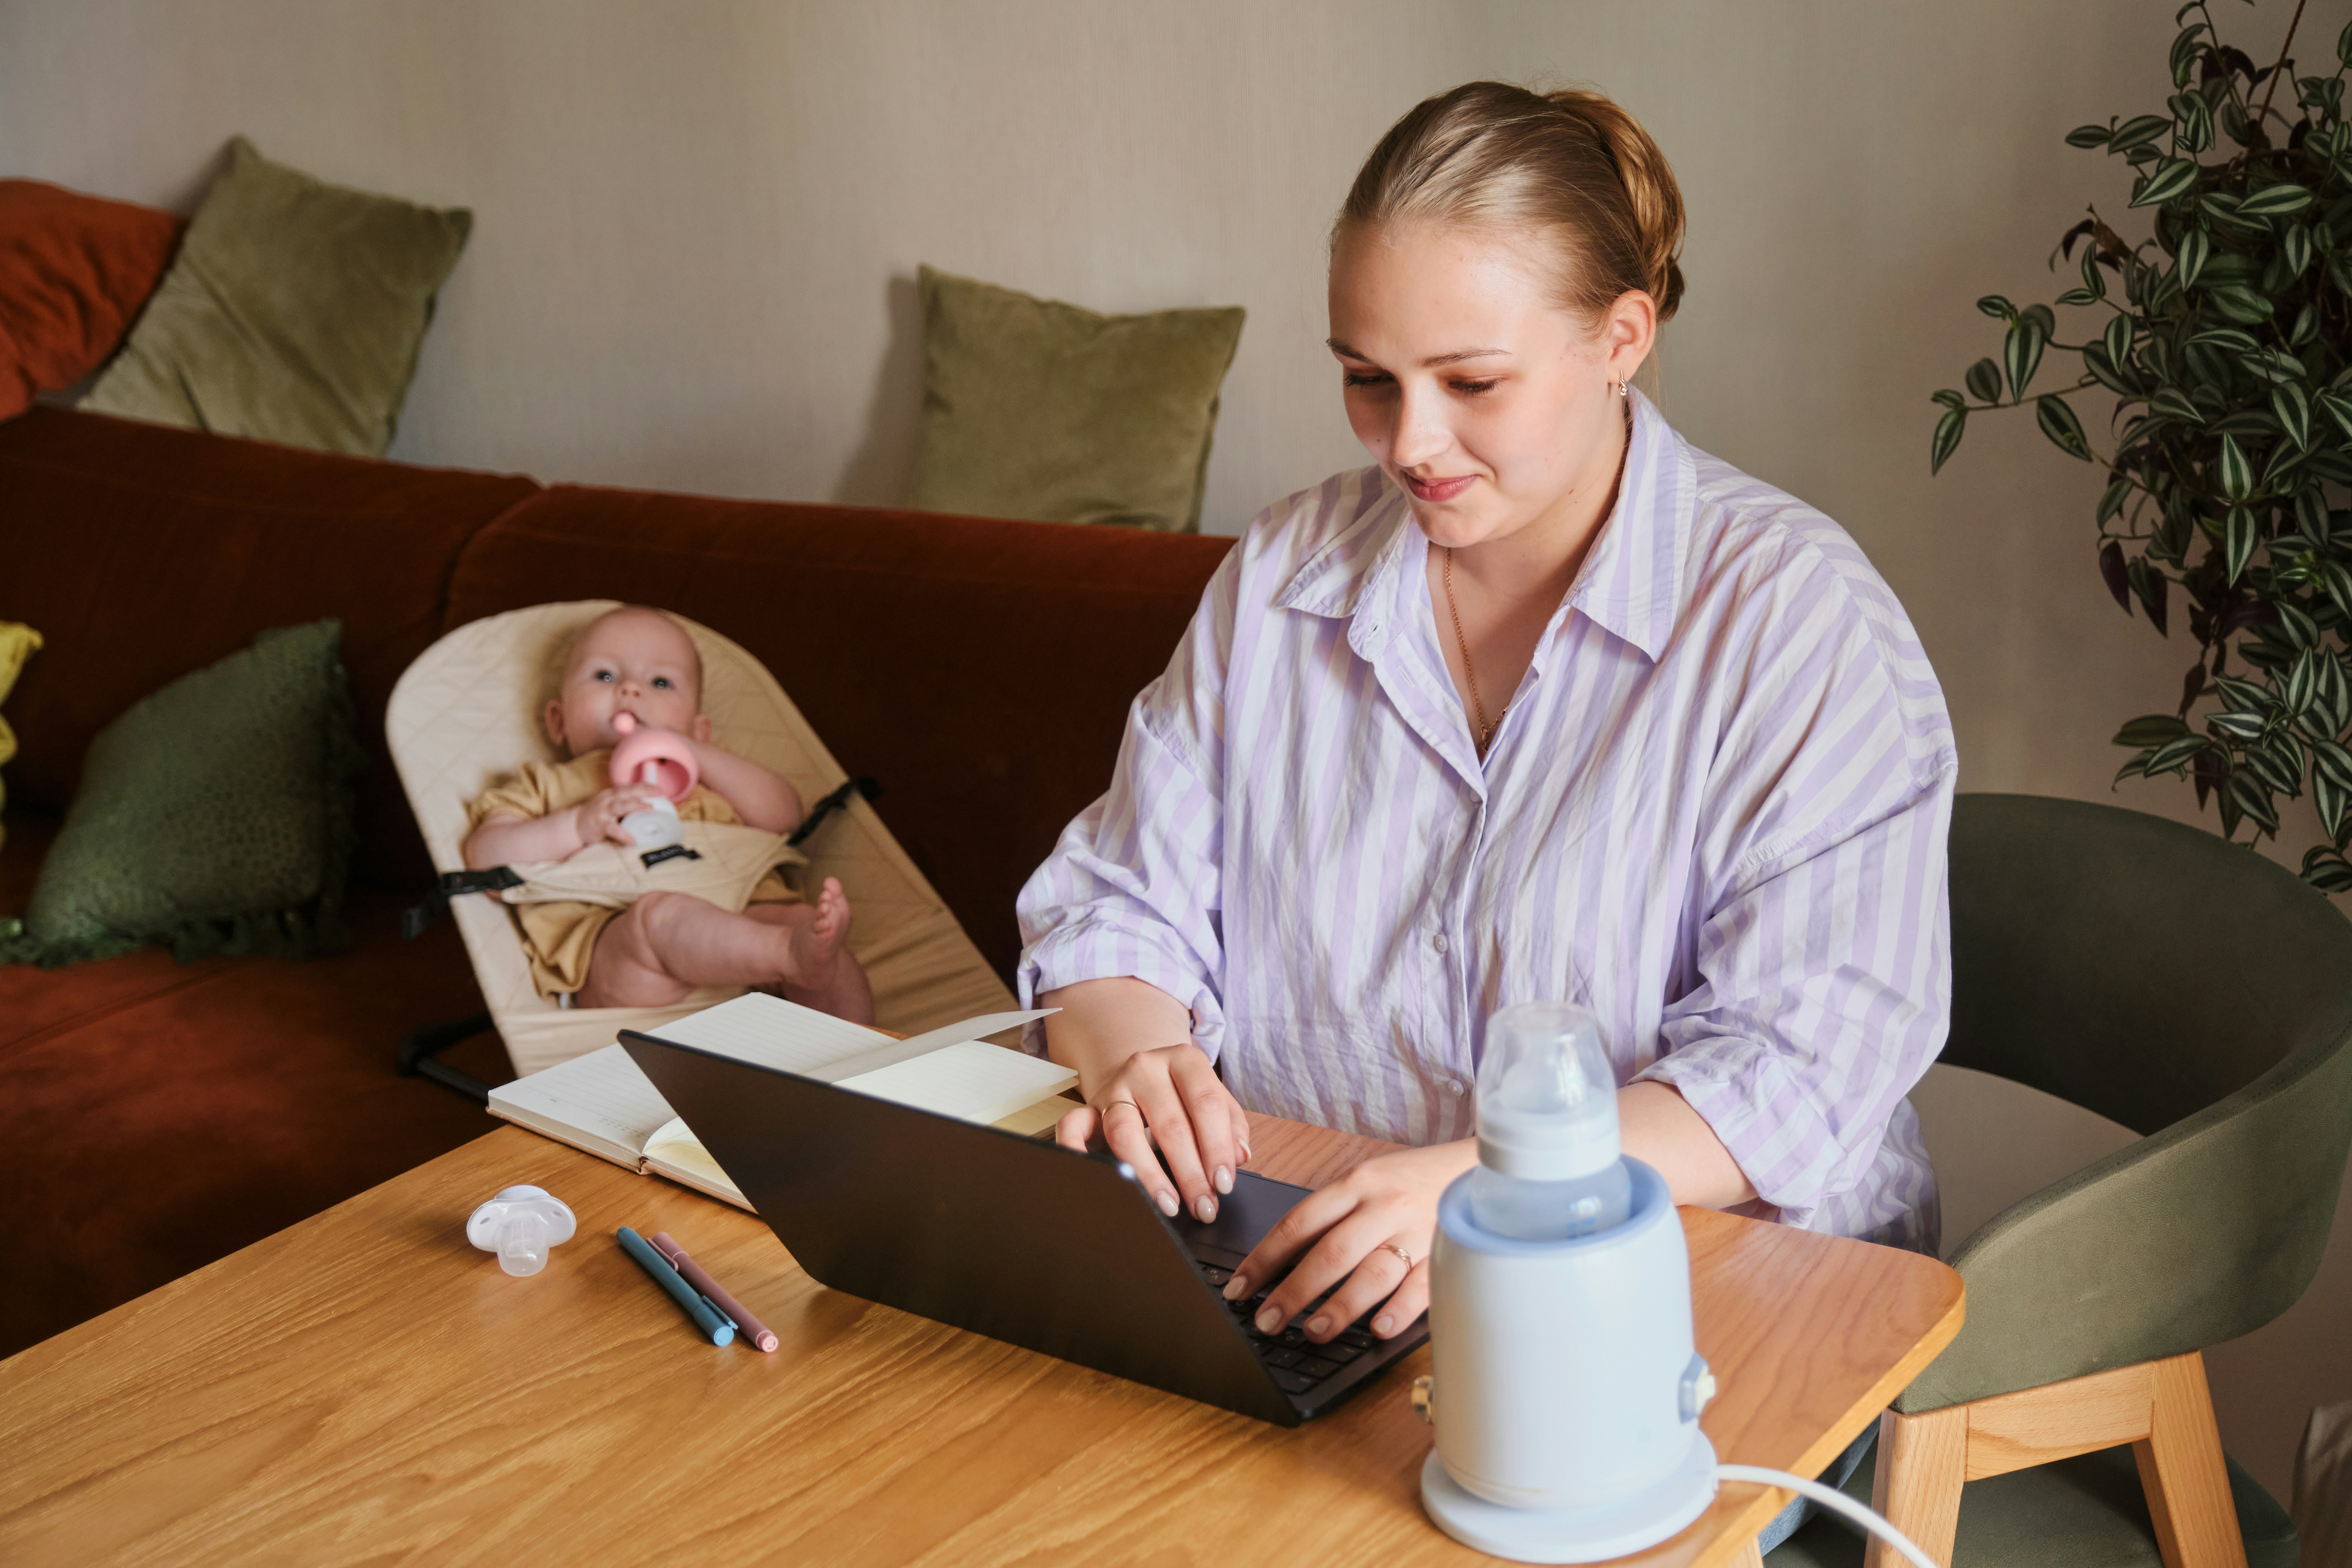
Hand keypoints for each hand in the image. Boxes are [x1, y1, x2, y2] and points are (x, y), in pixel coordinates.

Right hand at [573, 784, 662, 846]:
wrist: (575, 824)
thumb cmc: (599, 815)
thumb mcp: (612, 804)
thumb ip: (627, 804)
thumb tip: (652, 807)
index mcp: (612, 794)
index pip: (630, 787)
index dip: (645, 786)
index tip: (659, 789)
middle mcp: (607, 799)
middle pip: (627, 792)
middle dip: (644, 790)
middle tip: (659, 793)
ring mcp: (602, 811)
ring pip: (620, 806)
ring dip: (635, 805)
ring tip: (649, 808)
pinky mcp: (599, 825)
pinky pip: (613, 829)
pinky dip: (623, 834)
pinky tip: (633, 840)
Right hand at [1055, 1042, 1251, 1224]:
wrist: (1142, 1073)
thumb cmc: (1183, 1094)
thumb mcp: (1213, 1098)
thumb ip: (1231, 1125)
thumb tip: (1240, 1157)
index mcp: (1184, 1060)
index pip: (1206, 1104)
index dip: (1218, 1147)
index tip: (1224, 1184)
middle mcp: (1146, 1068)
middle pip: (1170, 1124)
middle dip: (1190, 1173)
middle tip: (1203, 1207)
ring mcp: (1114, 1088)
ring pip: (1125, 1132)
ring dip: (1149, 1174)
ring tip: (1168, 1205)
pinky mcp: (1088, 1108)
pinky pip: (1072, 1125)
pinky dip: (1074, 1149)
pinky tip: (1089, 1174)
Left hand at [1222, 1140, 1476, 1344]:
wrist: (1482, 1167)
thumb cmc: (1414, 1181)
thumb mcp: (1368, 1181)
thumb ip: (1334, 1214)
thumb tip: (1286, 1259)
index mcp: (1356, 1183)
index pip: (1298, 1223)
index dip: (1264, 1258)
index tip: (1239, 1288)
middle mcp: (1383, 1205)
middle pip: (1330, 1252)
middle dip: (1294, 1291)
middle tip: (1267, 1321)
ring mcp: (1417, 1230)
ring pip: (1373, 1272)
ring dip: (1341, 1306)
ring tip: (1313, 1331)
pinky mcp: (1447, 1252)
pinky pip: (1422, 1286)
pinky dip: (1399, 1309)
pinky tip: (1380, 1329)